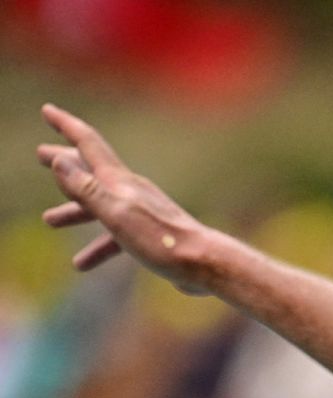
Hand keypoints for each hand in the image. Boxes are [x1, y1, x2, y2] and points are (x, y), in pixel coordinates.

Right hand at [35, 103, 216, 294]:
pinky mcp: (151, 237)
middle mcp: (130, 192)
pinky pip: (116, 240)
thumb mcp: (116, 213)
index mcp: (120, 182)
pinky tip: (82, 264)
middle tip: (39, 154)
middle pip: (90, 171)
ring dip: (74, 211)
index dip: (64, 125)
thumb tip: (59, 160)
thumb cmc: (161, 240)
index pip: (87, 144)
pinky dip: (98, 248)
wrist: (205, 265)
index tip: (47, 110)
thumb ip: (87, 188)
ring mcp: (142, 214)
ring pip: (100, 208)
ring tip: (49, 220)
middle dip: (64, 163)